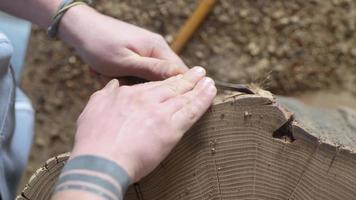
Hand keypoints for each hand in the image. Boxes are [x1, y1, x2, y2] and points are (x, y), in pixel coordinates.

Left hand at [59, 5, 187, 80]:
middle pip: (162, 78)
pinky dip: (121, 77)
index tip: (160, 103)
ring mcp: (144, 52)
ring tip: (107, 75)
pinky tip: (105, 72)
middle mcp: (155, 48)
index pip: (180, 73)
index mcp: (157, 48)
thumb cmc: (99, 44)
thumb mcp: (125, 62)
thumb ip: (153, 70)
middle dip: (142, 86)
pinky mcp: (134, 56)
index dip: (177, 90)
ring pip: (146, 78)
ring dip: (127, 82)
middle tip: (119, 82)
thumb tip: (180, 77)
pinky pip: (135, 73)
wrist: (78, 28)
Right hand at [71, 67, 216, 181]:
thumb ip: (106, 94)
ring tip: (208, 80)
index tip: (174, 79)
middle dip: (187, 79)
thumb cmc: (93, 140)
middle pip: (171, 86)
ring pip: (184, 96)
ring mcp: (160, 112)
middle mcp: (147, 99)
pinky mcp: (172, 128)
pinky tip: (211, 92)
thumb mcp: (93, 108)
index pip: (152, 85)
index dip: (166, 82)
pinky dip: (204, 99)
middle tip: (199, 72)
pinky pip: (192, 110)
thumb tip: (113, 84)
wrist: (101, 160)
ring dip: (199, 86)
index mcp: (128, 94)